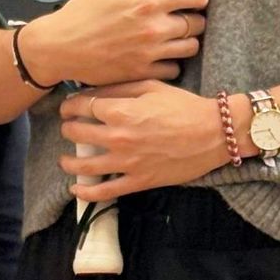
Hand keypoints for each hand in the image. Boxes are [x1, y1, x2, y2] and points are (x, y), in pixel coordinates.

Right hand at [20, 0, 206, 88]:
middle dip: (192, 18)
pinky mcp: (143, 73)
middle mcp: (154, 28)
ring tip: (169, 36)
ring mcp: (150, 53)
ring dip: (184, 41)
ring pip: (190, 48)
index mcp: (148, 2)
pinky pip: (174, 69)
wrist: (59, 48)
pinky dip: (170, 63)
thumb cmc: (81, 15)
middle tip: (178, 17)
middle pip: (198, 23)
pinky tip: (157, 55)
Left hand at [59, 80, 229, 199]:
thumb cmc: (184, 106)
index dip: (70, 106)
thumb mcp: (151, 86)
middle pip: (77, 133)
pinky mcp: (138, 181)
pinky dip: (86, 192)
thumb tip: (91, 92)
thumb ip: (119, 88)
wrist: (213, 133)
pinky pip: (105, 191)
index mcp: (121, 111)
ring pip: (84, 165)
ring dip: (68, 161)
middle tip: (69, 127)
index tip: (68, 106)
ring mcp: (127, 162)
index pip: (81, 107)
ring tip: (65, 159)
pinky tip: (76, 189)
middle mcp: (119, 138)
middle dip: (68, 128)